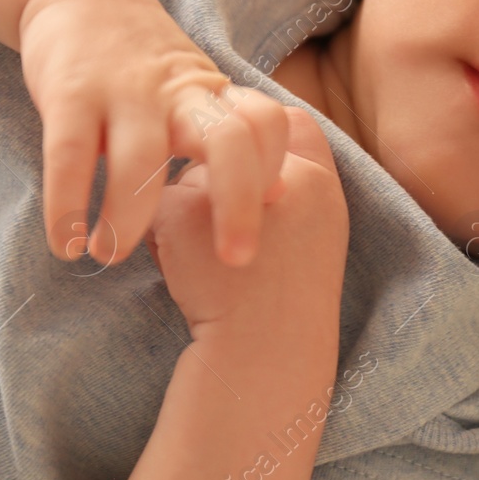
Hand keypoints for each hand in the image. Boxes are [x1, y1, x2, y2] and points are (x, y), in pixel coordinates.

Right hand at [18, 0, 291, 268]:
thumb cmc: (142, 63)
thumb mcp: (193, 90)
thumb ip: (225, 137)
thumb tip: (273, 198)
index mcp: (211, 92)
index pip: (266, 124)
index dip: (273, 170)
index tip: (264, 215)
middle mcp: (177, 90)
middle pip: (229, 142)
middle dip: (239, 205)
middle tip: (234, 262)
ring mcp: (124, 90)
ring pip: (141, 160)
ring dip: (129, 219)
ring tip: (110, 255)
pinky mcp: (69, 92)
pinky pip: (71, 156)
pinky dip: (66, 208)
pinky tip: (66, 244)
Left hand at [143, 106, 348, 337]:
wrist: (261, 358)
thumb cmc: (283, 301)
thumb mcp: (312, 232)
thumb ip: (289, 182)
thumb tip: (234, 140)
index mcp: (319, 183)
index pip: (285, 122)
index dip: (260, 137)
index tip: (251, 173)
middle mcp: (280, 176)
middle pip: (231, 141)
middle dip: (220, 170)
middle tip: (228, 229)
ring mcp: (230, 189)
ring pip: (194, 173)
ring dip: (194, 205)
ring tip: (213, 258)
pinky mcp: (182, 210)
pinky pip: (160, 203)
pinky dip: (166, 236)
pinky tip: (186, 272)